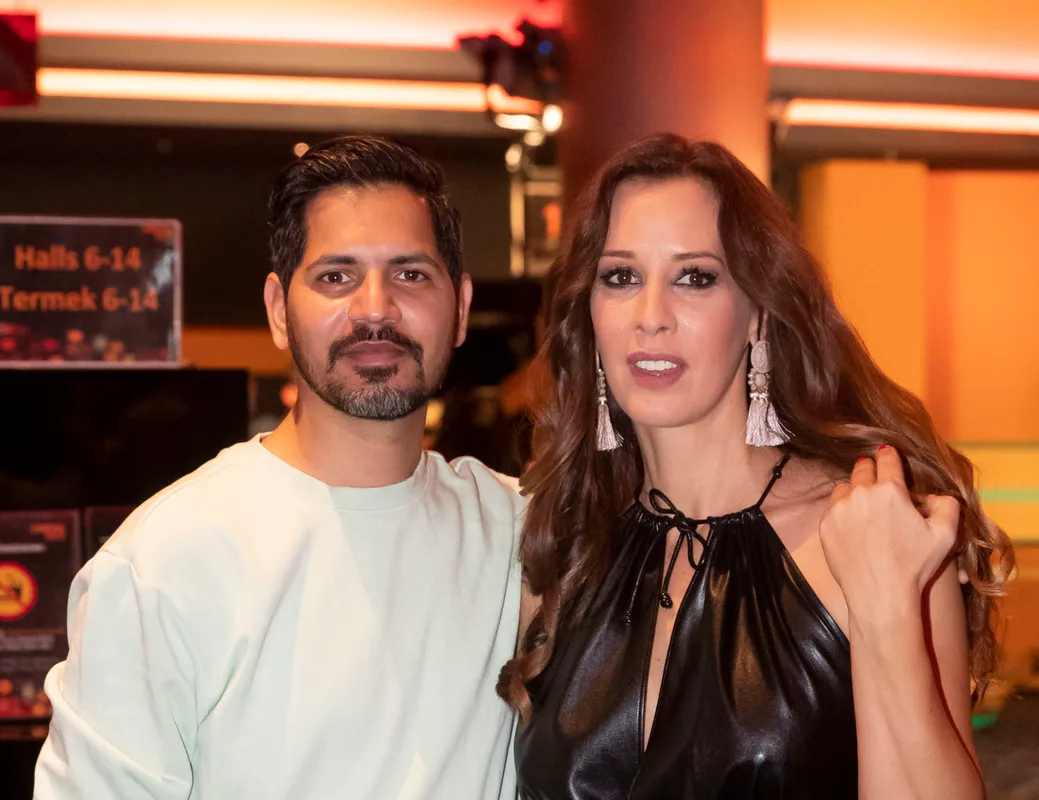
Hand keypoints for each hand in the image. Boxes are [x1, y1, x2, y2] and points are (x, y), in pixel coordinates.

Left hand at [820, 446, 959, 618]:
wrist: (880, 593)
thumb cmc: (915, 565)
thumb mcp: (945, 534)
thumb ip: (947, 505)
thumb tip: (934, 495)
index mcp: (890, 490)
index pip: (887, 459)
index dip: (889, 455)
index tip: (887, 452)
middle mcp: (861, 493)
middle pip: (863, 469)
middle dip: (871, 470)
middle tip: (876, 478)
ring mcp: (839, 508)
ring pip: (845, 487)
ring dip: (854, 489)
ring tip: (864, 503)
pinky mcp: (825, 525)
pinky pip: (833, 507)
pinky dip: (842, 509)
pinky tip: (852, 522)